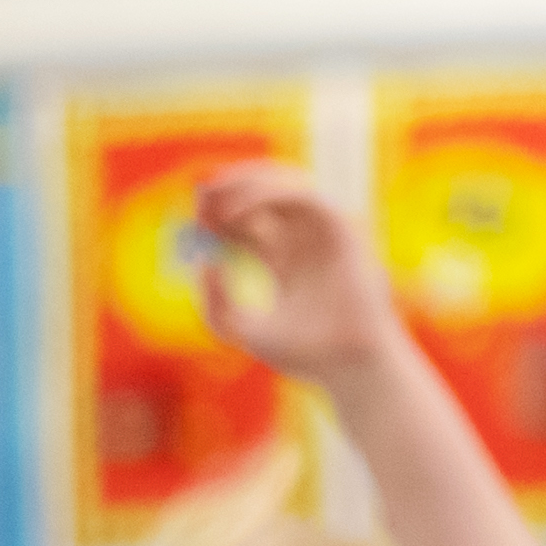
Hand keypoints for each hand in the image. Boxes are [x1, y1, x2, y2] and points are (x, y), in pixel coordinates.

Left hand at [185, 161, 424, 390]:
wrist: (350, 363)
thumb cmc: (304, 353)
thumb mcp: (241, 330)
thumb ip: (213, 304)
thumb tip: (204, 263)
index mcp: (283, 260)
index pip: (246, 221)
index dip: (218, 213)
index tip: (195, 216)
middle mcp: (303, 240)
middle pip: (260, 195)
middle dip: (227, 187)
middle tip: (198, 193)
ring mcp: (322, 232)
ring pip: (280, 184)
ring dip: (243, 182)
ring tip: (211, 197)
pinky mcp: (340, 227)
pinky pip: (301, 194)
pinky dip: (265, 194)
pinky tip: (235, 212)